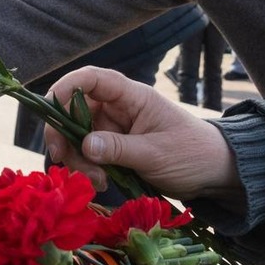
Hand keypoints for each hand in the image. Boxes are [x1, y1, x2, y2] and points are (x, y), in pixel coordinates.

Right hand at [44, 66, 240, 199]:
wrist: (214, 172)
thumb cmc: (192, 153)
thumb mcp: (156, 153)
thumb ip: (119, 149)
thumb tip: (84, 145)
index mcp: (132, 96)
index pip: (91, 79)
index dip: (66, 88)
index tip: (49, 112)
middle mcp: (118, 108)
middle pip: (75, 111)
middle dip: (65, 136)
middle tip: (63, 161)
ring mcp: (114, 129)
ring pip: (78, 137)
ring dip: (78, 159)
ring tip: (99, 183)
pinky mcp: (114, 149)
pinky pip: (88, 155)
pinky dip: (87, 169)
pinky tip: (102, 184)